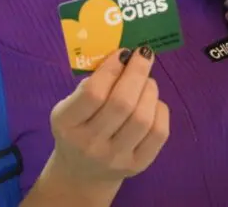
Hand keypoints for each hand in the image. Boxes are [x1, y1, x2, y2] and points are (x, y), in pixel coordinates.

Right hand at [49, 47, 168, 184]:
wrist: (81, 174)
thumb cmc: (79, 127)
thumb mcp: (71, 105)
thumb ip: (93, 82)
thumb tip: (125, 57)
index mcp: (67, 124)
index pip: (93, 93)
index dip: (112, 68)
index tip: (123, 53)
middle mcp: (90, 145)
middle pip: (122, 103)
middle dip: (137, 72)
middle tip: (144, 54)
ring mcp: (115, 158)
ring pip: (143, 117)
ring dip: (149, 89)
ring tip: (146, 80)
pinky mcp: (138, 165)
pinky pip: (159, 132)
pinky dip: (160, 109)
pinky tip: (152, 102)